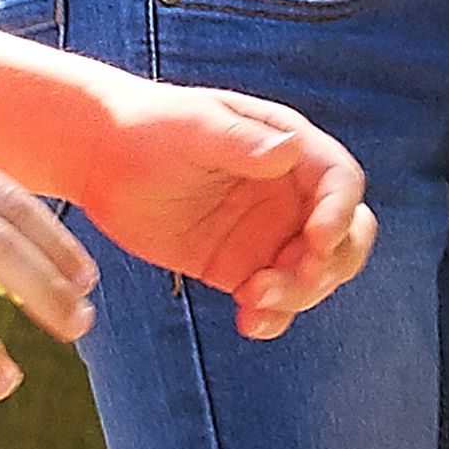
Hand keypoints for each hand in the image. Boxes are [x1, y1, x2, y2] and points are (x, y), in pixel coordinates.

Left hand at [65, 81, 379, 341]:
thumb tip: (289, 151)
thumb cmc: (151, 127)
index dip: (340, 213)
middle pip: (346, 236)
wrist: (102, 158)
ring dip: (297, 294)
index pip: (340, 183)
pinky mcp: (241, 268)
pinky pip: (274, 301)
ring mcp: (269, 235)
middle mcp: (291, 195)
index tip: (317, 239)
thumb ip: (240, 141)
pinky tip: (248, 322)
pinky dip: (272, 317)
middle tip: (296, 277)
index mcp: (292, 149)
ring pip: (314, 275)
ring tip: (251, 299)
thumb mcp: (194, 127)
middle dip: (331, 262)